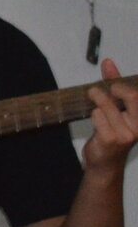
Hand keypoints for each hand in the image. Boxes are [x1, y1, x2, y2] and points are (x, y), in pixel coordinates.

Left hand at [83, 58, 137, 173]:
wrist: (105, 163)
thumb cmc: (112, 132)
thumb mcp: (116, 107)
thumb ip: (114, 84)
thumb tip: (108, 62)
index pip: (137, 93)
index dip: (123, 85)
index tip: (112, 86)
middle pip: (132, 96)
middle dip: (114, 88)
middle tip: (102, 91)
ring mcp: (127, 133)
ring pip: (107, 105)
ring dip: (97, 101)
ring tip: (95, 105)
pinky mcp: (111, 139)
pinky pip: (98, 116)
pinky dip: (93, 114)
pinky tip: (96, 122)